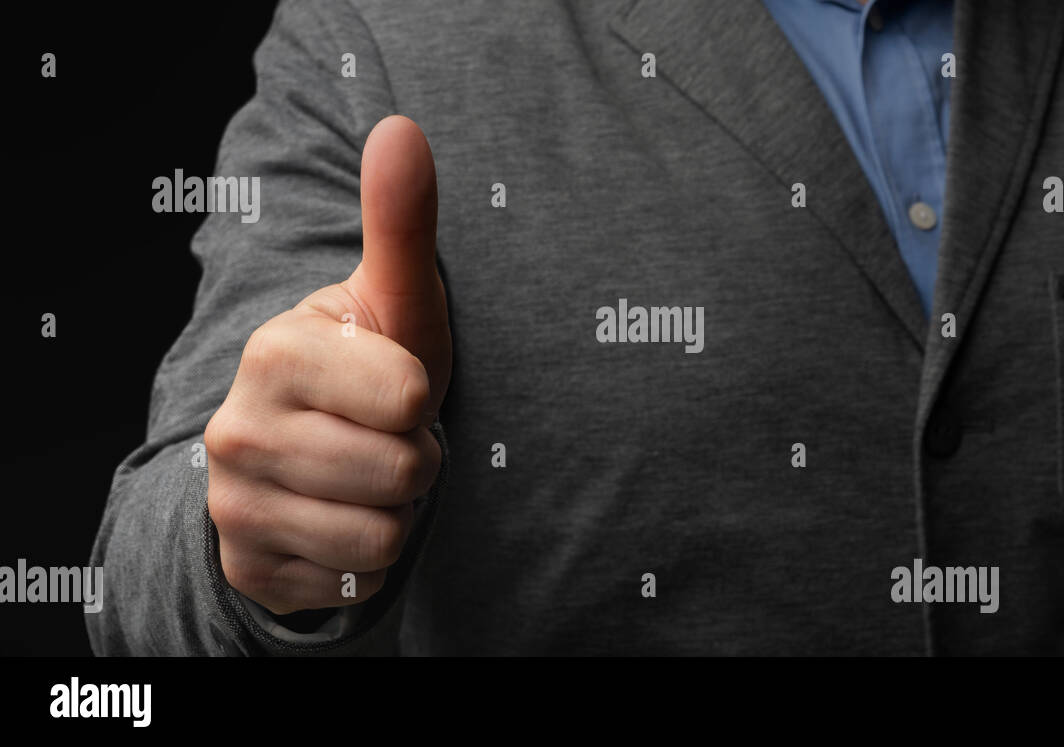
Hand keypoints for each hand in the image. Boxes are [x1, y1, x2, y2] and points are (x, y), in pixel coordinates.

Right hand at [204, 115, 450, 614]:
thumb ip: (400, 223)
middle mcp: (238, 431)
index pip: (408, 397)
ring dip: (397, 509)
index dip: (421, 397)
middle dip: (414, 459)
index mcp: (275, 352)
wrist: (305, 450)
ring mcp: (234, 505)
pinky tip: (342, 516)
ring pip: (383, 534)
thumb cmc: (368, 365)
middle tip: (383, 435)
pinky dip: (367, 556)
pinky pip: (357, 580)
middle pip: (402, 472)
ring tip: (367, 474)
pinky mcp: (248, 566)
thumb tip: (401, 129)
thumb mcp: (393, 301)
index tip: (393, 386)